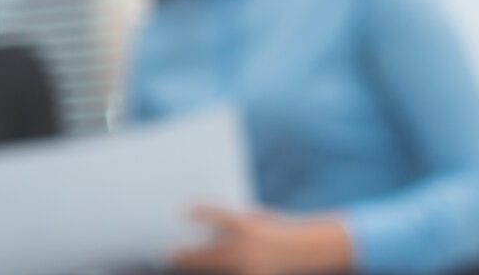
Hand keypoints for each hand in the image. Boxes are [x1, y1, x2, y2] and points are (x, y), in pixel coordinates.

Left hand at [169, 207, 353, 274]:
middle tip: (169, 254)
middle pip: (208, 256)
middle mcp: (247, 250)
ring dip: (199, 266)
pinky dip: (220, 272)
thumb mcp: (260, 217)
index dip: (203, 213)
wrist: (309, 249)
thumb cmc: (279, 227)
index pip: (221, 218)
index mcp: (249, 228)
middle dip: (186, 257)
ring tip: (181, 261)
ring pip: (216, 270)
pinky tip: (204, 272)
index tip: (185, 210)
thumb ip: (236, 220)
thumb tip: (206, 222)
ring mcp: (249, 269)